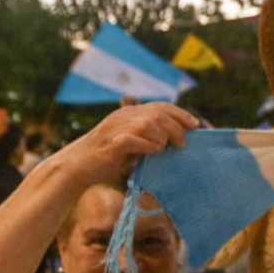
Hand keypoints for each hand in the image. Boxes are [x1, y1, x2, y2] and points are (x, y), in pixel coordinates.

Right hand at [57, 102, 198, 186]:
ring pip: (148, 123)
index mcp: (129, 113)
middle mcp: (123, 116)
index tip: (195, 125)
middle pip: (158, 113)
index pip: (160, 106)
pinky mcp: (110, 144)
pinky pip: (133, 139)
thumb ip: (148, 139)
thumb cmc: (107, 159)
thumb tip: (175, 143)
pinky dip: (147, 146)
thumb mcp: (131, 144)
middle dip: (176, 128)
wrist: (78, 166)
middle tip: (182, 144)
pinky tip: (152, 153)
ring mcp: (116, 128)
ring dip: (162, 137)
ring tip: (165, 149)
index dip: (180, 113)